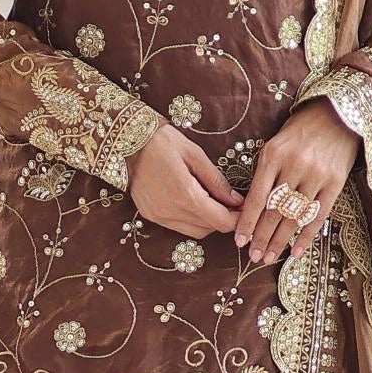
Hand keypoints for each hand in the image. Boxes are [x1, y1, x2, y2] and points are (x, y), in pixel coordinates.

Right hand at [127, 124, 243, 236]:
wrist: (125, 141)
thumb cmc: (163, 142)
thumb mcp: (195, 155)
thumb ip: (217, 181)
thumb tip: (236, 200)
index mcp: (185, 194)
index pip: (220, 221)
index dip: (238, 218)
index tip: (245, 208)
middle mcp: (171, 211)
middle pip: (209, 229)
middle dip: (224, 219)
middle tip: (232, 203)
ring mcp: (158, 216)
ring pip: (194, 231)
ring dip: (208, 221)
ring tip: (214, 202)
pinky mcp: (149, 216)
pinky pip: (178, 226)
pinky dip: (191, 220)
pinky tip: (194, 202)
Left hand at [236, 99, 358, 265]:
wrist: (337, 115)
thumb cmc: (300, 132)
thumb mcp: (274, 144)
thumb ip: (264, 173)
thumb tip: (250, 209)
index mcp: (273, 155)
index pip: (256, 197)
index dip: (247, 222)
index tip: (239, 241)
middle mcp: (294, 166)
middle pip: (274, 211)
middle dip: (261, 237)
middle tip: (253, 256)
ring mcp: (316, 175)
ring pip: (294, 217)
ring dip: (280, 241)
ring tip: (269, 257)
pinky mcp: (335, 183)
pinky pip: (317, 216)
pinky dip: (306, 236)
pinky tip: (296, 252)